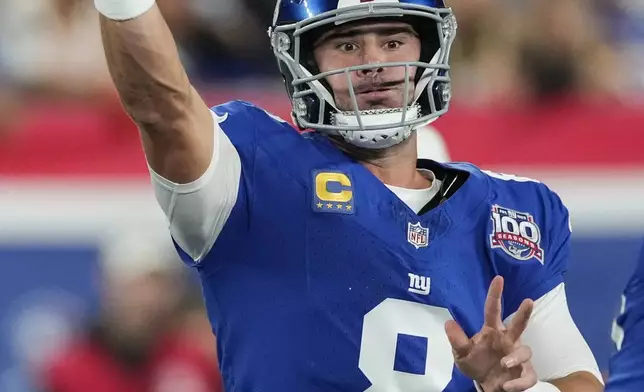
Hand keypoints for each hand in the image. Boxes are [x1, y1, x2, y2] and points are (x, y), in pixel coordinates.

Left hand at [445, 276, 536, 391]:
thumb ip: (457, 340)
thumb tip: (448, 322)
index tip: (498, 278)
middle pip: (518, 324)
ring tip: (504, 364)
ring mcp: (518, 356)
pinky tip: (507, 385)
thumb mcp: (461, 354)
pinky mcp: (525, 373)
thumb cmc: (475, 364)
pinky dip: (519, 382)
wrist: (487, 386)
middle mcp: (508, 340)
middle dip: (524, 313)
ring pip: (525, 351)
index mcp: (492, 332)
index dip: (495, 294)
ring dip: (515, 357)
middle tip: (528, 301)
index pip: (493, 310)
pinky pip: (527, 376)